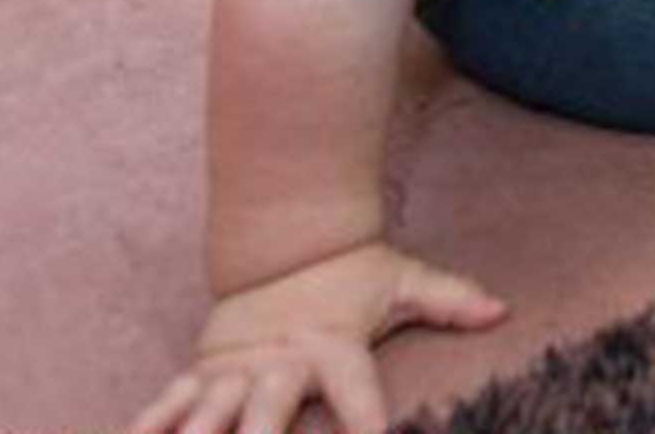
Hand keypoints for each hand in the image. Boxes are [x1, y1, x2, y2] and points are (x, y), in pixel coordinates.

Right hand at [128, 243, 507, 433]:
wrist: (285, 240)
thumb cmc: (352, 274)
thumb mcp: (403, 281)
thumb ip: (450, 301)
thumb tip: (503, 309)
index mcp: (331, 343)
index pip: (355, 391)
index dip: (364, 422)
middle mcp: (280, 358)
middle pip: (269, 406)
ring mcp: (237, 367)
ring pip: (211, 412)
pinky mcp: (205, 370)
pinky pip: (171, 404)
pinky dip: (151, 426)